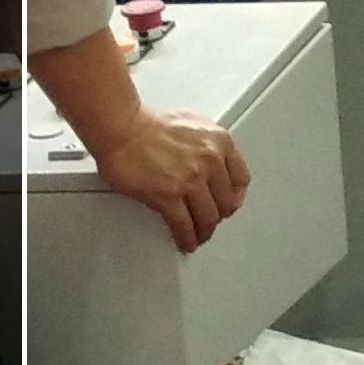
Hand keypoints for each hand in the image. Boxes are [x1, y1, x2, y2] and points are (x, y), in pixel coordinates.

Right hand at [91, 108, 249, 250]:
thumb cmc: (148, 123)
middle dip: (218, 216)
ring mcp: (190, 180)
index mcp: (219, 142)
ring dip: (204, 231)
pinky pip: (184, 225)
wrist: (122, 127)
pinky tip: (185, 241)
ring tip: (199, 236)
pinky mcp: (168, 195)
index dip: (235, 197)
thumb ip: (208, 144)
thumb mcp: (193, 123)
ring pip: (208, 217)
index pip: (241, 179)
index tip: (230, 203)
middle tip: (210, 221)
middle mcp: (210, 161)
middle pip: (226, 202)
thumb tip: (212, 160)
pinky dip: (187, 238)